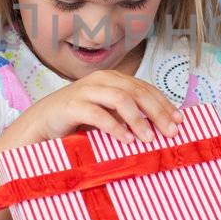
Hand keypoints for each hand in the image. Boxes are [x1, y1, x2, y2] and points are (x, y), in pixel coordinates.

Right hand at [18, 72, 183, 144]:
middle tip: (171, 132)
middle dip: (157, 112)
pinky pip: (97, 114)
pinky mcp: (71, 105)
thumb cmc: (77, 121)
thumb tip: (161, 128)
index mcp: (113, 79)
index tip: (180, 121)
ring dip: (138, 119)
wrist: (40, 124)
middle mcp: (101, 80)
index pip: (145, 88)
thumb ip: (128, 116)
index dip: (164, 103)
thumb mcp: (108, 115)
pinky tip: (125, 140)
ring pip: (120, 99)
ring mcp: (85, 91)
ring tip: (149, 138)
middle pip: (137, 92)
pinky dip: (114, 127)